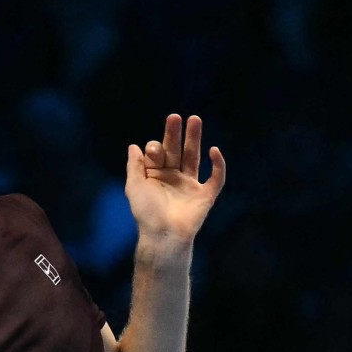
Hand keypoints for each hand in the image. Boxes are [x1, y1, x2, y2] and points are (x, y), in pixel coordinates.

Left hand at [124, 113, 224, 248]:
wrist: (163, 235)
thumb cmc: (146, 212)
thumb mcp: (134, 185)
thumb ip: (135, 165)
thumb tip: (134, 146)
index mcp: (156, 176)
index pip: (158, 154)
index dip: (155, 148)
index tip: (153, 150)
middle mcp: (173, 178)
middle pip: (176, 150)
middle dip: (175, 134)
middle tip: (175, 117)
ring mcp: (190, 186)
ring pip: (194, 157)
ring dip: (195, 139)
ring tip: (194, 119)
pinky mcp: (205, 196)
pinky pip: (216, 179)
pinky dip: (218, 165)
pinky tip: (214, 151)